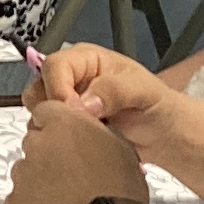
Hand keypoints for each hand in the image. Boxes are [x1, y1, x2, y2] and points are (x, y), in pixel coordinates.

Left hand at [3, 99, 145, 203]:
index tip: (64, 138)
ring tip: (66, 197)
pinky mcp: (15, 202)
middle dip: (48, 154)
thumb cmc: (121, 194)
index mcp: (64, 124)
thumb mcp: (120, 146)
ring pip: (25, 169)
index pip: (46, 111)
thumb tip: (85, 127)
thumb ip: (92, 129)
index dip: (56, 126)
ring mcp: (23, 173)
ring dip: (39, 179)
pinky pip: (18, 198)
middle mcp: (38, 144)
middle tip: (70, 173)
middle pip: (34, 141)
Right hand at [44, 42, 170, 131]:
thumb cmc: (157, 106)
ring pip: (39, 111)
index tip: (74, 112)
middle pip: (39, 88)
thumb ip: (114, 90)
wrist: (164, 134)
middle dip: (53, 109)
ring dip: (55, 125)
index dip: (58, 89)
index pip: (54, 66)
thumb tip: (83, 103)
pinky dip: (58, 139)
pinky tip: (80, 144)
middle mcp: (71, 78)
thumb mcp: (143, 90)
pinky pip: (49, 130)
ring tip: (82, 136)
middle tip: (78, 126)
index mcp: (86, 59)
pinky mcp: (67, 126)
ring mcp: (67, 104)